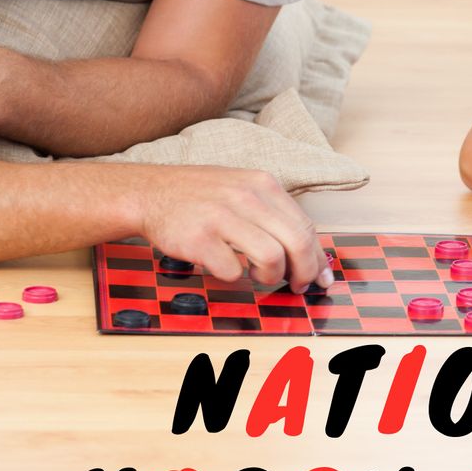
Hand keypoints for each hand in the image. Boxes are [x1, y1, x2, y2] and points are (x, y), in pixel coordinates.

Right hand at [136, 166, 333, 291]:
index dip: (316, 258)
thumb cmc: (202, 197)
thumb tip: (308, 252)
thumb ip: (274, 214)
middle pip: (296, 242)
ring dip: (270, 277)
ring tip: (259, 277)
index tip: (321, 277)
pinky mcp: (200, 239)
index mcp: (263, 184)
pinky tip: (226, 267)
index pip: (305, 226)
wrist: (150, 193)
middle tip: (297, 286)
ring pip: (271, 258)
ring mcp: (222, 217)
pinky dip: (234, 277)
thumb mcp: (243, 189)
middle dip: (303, 272)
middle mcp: (246, 197)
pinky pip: (233, 271)